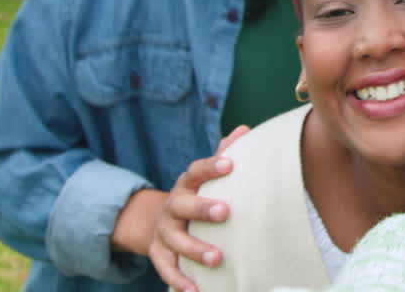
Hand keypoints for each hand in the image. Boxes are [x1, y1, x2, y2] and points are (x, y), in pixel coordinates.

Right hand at [150, 124, 249, 291]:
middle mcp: (172, 206)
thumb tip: (245, 129)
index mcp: (187, 184)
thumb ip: (224, 153)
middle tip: (226, 212)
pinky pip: (166, 270)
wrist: (159, 221)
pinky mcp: (159, 255)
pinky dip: (180, 281)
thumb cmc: (197, 195)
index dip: (212, 166)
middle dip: (202, 208)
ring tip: (218, 259)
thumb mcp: (206, 176)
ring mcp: (164, 232)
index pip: (196, 171)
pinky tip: (196, 291)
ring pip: (175, 241)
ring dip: (195, 250)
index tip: (230, 164)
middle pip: (182, 205)